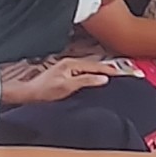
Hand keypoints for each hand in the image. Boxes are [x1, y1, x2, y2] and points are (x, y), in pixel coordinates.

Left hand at [0, 59, 120, 104]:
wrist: (29, 93)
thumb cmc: (45, 91)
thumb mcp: (67, 87)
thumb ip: (86, 81)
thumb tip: (103, 79)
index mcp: (72, 64)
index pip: (97, 66)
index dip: (112, 70)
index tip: (125, 73)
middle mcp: (71, 63)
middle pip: (96, 65)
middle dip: (111, 68)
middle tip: (126, 72)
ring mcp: (68, 67)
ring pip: (92, 68)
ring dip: (104, 71)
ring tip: (117, 74)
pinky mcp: (67, 72)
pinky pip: (86, 71)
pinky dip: (96, 73)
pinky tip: (100, 77)